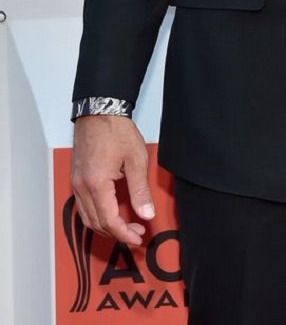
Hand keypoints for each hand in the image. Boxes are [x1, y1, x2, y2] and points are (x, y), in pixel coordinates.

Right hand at [72, 116, 154, 246]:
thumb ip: (140, 190)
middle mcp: (82, 187)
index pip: (109, 220)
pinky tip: (111, 211)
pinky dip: (97, 215)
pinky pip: (83, 206)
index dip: (124, 233)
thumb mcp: (136, 159)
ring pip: (87, 217)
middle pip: (96, 223)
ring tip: (126, 224)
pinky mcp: (76, 178)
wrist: (99, 111)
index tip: (138, 237)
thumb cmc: (117, 131)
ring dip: (106, 225)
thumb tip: (146, 213)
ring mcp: (76, 183)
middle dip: (117, 232)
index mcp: (97, 184)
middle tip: (136, 231)